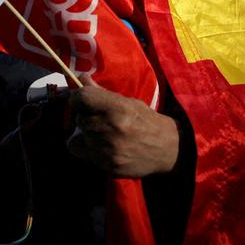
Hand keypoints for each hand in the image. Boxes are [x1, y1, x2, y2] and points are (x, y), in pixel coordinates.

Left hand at [65, 74, 179, 177]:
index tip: (80, 100)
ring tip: (101, 134)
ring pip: (77, 137)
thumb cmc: (147, 121)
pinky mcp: (106, 165)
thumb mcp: (128, 102)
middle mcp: (111, 128)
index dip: (77, 98)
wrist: (167, 149)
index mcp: (117, 108)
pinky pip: (82, 153)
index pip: (82, 98)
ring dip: (86, 134)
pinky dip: (87, 148)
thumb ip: (102, 93)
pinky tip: (101, 146)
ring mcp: (107, 149)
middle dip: (85, 117)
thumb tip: (82, 79)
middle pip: (78, 119)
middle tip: (97, 119)